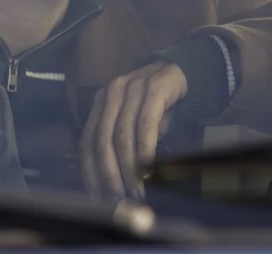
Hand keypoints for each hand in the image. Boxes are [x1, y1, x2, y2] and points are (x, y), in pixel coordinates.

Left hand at [80, 60, 186, 198]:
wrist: (185, 71)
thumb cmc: (157, 104)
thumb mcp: (133, 121)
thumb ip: (121, 144)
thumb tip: (114, 185)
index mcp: (101, 102)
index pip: (87, 142)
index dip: (90, 173)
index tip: (97, 198)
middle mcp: (111, 93)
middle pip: (102, 141)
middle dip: (109, 176)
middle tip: (118, 200)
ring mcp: (132, 88)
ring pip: (122, 136)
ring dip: (129, 169)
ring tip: (136, 192)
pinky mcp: (154, 88)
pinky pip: (145, 123)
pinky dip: (145, 149)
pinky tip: (148, 168)